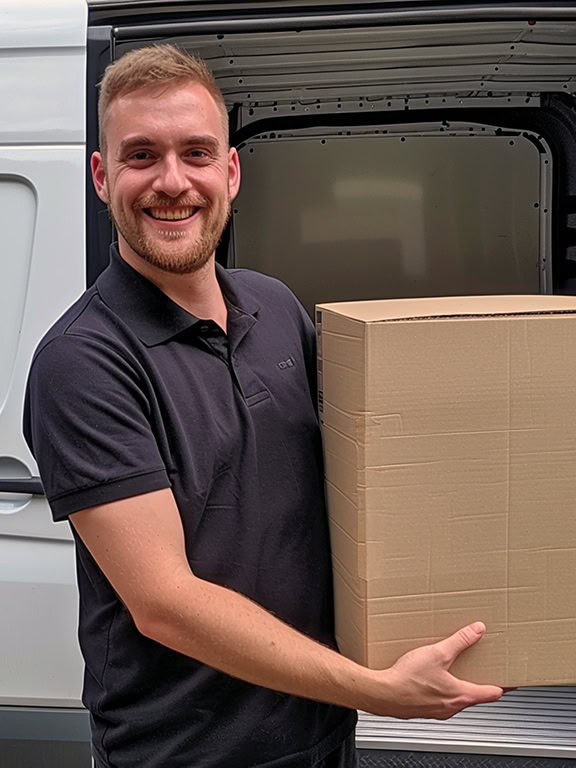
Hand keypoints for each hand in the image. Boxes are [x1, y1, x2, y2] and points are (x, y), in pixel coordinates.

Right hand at [364, 622, 503, 719]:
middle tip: (485, 671)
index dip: (504, 686)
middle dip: (481, 683)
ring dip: (461, 686)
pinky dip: (443, 689)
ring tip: (456, 670)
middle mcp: (451, 707)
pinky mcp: (423, 709)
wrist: (383, 695)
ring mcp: (437, 711)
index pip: (492, 693)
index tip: (513, 682)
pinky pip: (440, 699)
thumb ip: (459, 641)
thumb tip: (477, 631)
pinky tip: (431, 677)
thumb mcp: (437, 653)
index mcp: (461, 695)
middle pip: (475, 697)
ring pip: (456, 699)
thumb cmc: (408, 680)